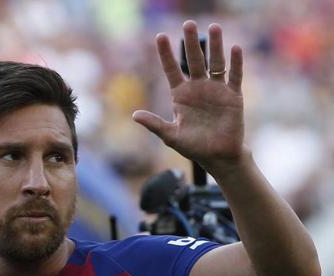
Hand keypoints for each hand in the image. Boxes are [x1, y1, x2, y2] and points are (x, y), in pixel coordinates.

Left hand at [133, 21, 244, 172]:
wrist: (218, 156)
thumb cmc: (193, 146)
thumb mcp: (171, 135)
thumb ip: (155, 124)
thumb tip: (134, 115)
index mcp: (180, 95)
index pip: (171, 69)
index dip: (165, 54)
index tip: (160, 36)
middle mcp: (198, 88)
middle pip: (193, 61)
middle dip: (190, 43)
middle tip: (187, 23)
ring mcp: (216, 89)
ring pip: (215, 63)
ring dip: (215, 46)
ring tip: (213, 27)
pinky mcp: (233, 96)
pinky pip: (234, 76)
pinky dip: (236, 63)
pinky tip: (235, 48)